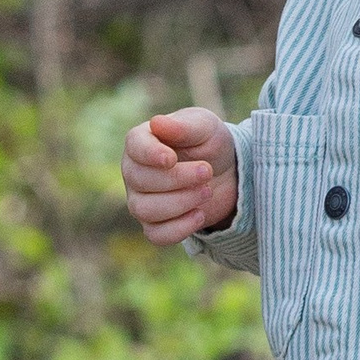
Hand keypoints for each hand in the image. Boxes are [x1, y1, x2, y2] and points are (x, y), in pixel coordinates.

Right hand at [123, 107, 238, 243]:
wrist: (226, 173)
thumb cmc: (208, 144)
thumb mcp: (205, 127)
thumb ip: (184, 126)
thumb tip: (157, 123)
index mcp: (141, 141)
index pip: (135, 147)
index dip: (150, 155)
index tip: (172, 159)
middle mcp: (133, 171)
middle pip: (141, 181)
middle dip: (179, 179)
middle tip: (207, 172)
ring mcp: (140, 200)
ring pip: (146, 210)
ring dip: (182, 202)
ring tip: (207, 191)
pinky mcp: (154, 224)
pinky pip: (156, 235)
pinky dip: (180, 228)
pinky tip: (200, 215)